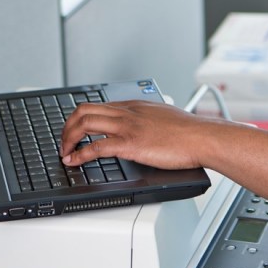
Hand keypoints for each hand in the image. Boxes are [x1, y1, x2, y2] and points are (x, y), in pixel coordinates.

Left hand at [59, 100, 228, 170]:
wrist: (202, 137)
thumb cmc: (190, 132)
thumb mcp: (165, 118)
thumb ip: (151, 120)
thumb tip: (147, 129)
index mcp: (135, 105)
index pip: (99, 105)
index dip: (81, 118)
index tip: (76, 130)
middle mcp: (128, 112)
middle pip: (84, 110)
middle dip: (68, 127)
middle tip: (65, 142)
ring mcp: (128, 126)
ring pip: (84, 123)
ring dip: (68, 139)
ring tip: (65, 152)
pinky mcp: (130, 143)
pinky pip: (96, 146)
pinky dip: (80, 155)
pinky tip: (74, 162)